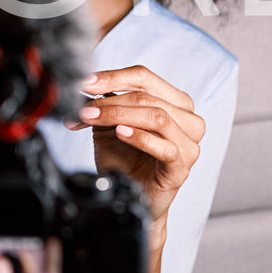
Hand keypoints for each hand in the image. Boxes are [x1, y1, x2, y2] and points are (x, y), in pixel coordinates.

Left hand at [65, 65, 205, 235]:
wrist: (131, 195)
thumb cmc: (125, 158)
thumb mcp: (110, 124)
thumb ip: (103, 104)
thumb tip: (82, 85)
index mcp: (175, 102)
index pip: (144, 77)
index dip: (113, 77)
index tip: (85, 82)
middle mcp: (189, 120)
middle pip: (148, 97)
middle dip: (110, 101)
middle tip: (83, 108)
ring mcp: (189, 144)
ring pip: (158, 117)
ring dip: (120, 115)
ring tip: (94, 119)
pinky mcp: (182, 168)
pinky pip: (166, 148)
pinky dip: (140, 137)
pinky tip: (120, 133)